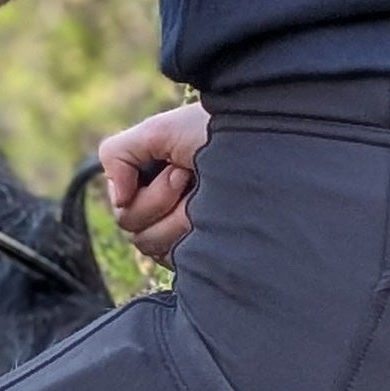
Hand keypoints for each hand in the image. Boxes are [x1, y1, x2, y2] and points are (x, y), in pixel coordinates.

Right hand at [98, 101, 209, 266]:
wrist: (271, 143)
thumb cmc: (218, 131)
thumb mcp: (160, 130)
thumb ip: (118, 154)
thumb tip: (119, 202)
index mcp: (152, 181)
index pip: (124, 208)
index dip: (147, 193)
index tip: (179, 169)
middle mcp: (166, 208)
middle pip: (134, 230)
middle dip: (162, 201)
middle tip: (192, 177)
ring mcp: (186, 232)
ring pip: (154, 246)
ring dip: (180, 218)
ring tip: (208, 194)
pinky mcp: (206, 251)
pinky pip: (178, 260)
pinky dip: (195, 238)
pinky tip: (219, 217)